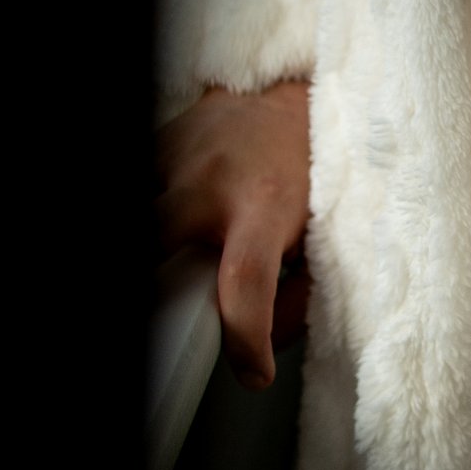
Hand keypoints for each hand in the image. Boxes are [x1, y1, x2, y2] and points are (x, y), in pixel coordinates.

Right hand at [157, 80, 311, 387]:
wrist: (298, 98)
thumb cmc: (311, 172)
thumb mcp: (327, 235)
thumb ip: (302, 297)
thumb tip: (264, 352)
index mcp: (267, 204)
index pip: (245, 282)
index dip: (244, 338)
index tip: (252, 371)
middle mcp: (217, 177)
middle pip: (156, 238)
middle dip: (154, 281)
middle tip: (172, 301)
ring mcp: (183, 154)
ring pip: (143, 214)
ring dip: (152, 242)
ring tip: (175, 256)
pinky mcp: (162, 138)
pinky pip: (144, 187)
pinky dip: (151, 210)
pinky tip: (168, 221)